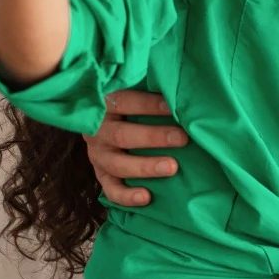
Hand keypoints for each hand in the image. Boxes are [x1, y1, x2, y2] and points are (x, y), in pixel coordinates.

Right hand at [84, 90, 184, 206]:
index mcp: (104, 103)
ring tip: (172, 167)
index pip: (125, 102)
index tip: (174, 107)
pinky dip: (127, 196)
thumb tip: (176, 81)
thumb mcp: (130, 85)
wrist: (102, 119)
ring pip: (117, 164)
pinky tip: (147, 197)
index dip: (150, 105)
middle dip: (154, 137)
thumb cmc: (129, 99)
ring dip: (145, 167)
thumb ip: (146, 82)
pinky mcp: (101, 174)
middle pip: (122, 135)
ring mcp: (97, 154)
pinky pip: (110, 189)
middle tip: (182, 138)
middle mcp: (96, 130)